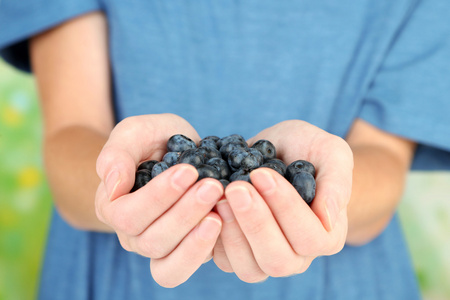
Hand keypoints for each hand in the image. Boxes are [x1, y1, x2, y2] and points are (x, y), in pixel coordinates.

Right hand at [95, 113, 223, 286]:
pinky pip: (191, 265)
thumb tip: (113, 185)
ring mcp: (160, 247)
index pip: (128, 215)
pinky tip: (226, 223)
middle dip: (184, 214)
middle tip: (212, 187)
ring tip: (219, 212)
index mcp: (112, 207)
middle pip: (152, 241)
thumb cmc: (152, 139)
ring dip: (197, 238)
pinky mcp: (186, 251)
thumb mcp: (134, 132)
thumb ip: (117, 154)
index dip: (159, 197)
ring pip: (170, 264)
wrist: (177, 149)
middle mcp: (132, 234)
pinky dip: (208, 249)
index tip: (189, 171)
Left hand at [213, 120, 352, 281]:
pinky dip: (212, 236)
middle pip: (278, 259)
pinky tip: (209, 205)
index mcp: (327, 236)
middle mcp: (298, 256)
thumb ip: (336, 182)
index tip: (262, 174)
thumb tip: (327, 216)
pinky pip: (224, 261)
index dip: (285, 208)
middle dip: (255, 223)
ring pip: (249, 268)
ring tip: (220, 196)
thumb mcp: (330, 151)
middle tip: (236, 188)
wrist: (278, 151)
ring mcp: (265, 258)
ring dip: (232, 233)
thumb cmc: (307, 149)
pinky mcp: (237, 254)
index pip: (309, 237)